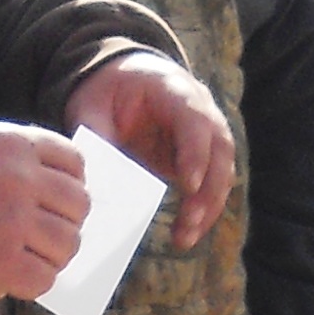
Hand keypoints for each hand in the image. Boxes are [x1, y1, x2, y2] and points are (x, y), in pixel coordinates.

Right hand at [0, 122, 89, 304]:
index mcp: (13, 145)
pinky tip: (14, 277)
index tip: (59, 200)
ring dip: (54, 256)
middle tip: (47, 235)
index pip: (74, 161)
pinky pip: (44, 278)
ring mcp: (13, 223)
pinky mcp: (3, 263)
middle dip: (68, 222)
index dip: (73, 183)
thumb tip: (58, 198)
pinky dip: (34, 282)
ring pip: (68, 244)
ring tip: (30, 259)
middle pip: (78, 204)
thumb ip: (15, 164)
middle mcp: (19, 180)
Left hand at [65, 52, 235, 247]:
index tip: (187, 184)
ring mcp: (205, 134)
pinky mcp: (200, 157)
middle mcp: (200, 110)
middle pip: (220, 150)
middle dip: (209, 189)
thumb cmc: (106, 90)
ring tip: (185, 237)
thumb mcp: (91, 104)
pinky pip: (210, 185)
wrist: (122, 78)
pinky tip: (185, 234)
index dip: (195, 153)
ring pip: (222, 171)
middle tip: (189, 221)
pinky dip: (201, 210)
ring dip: (208, 207)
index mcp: (173, 88)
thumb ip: (96, 134)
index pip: (195, 120)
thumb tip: (100, 177)